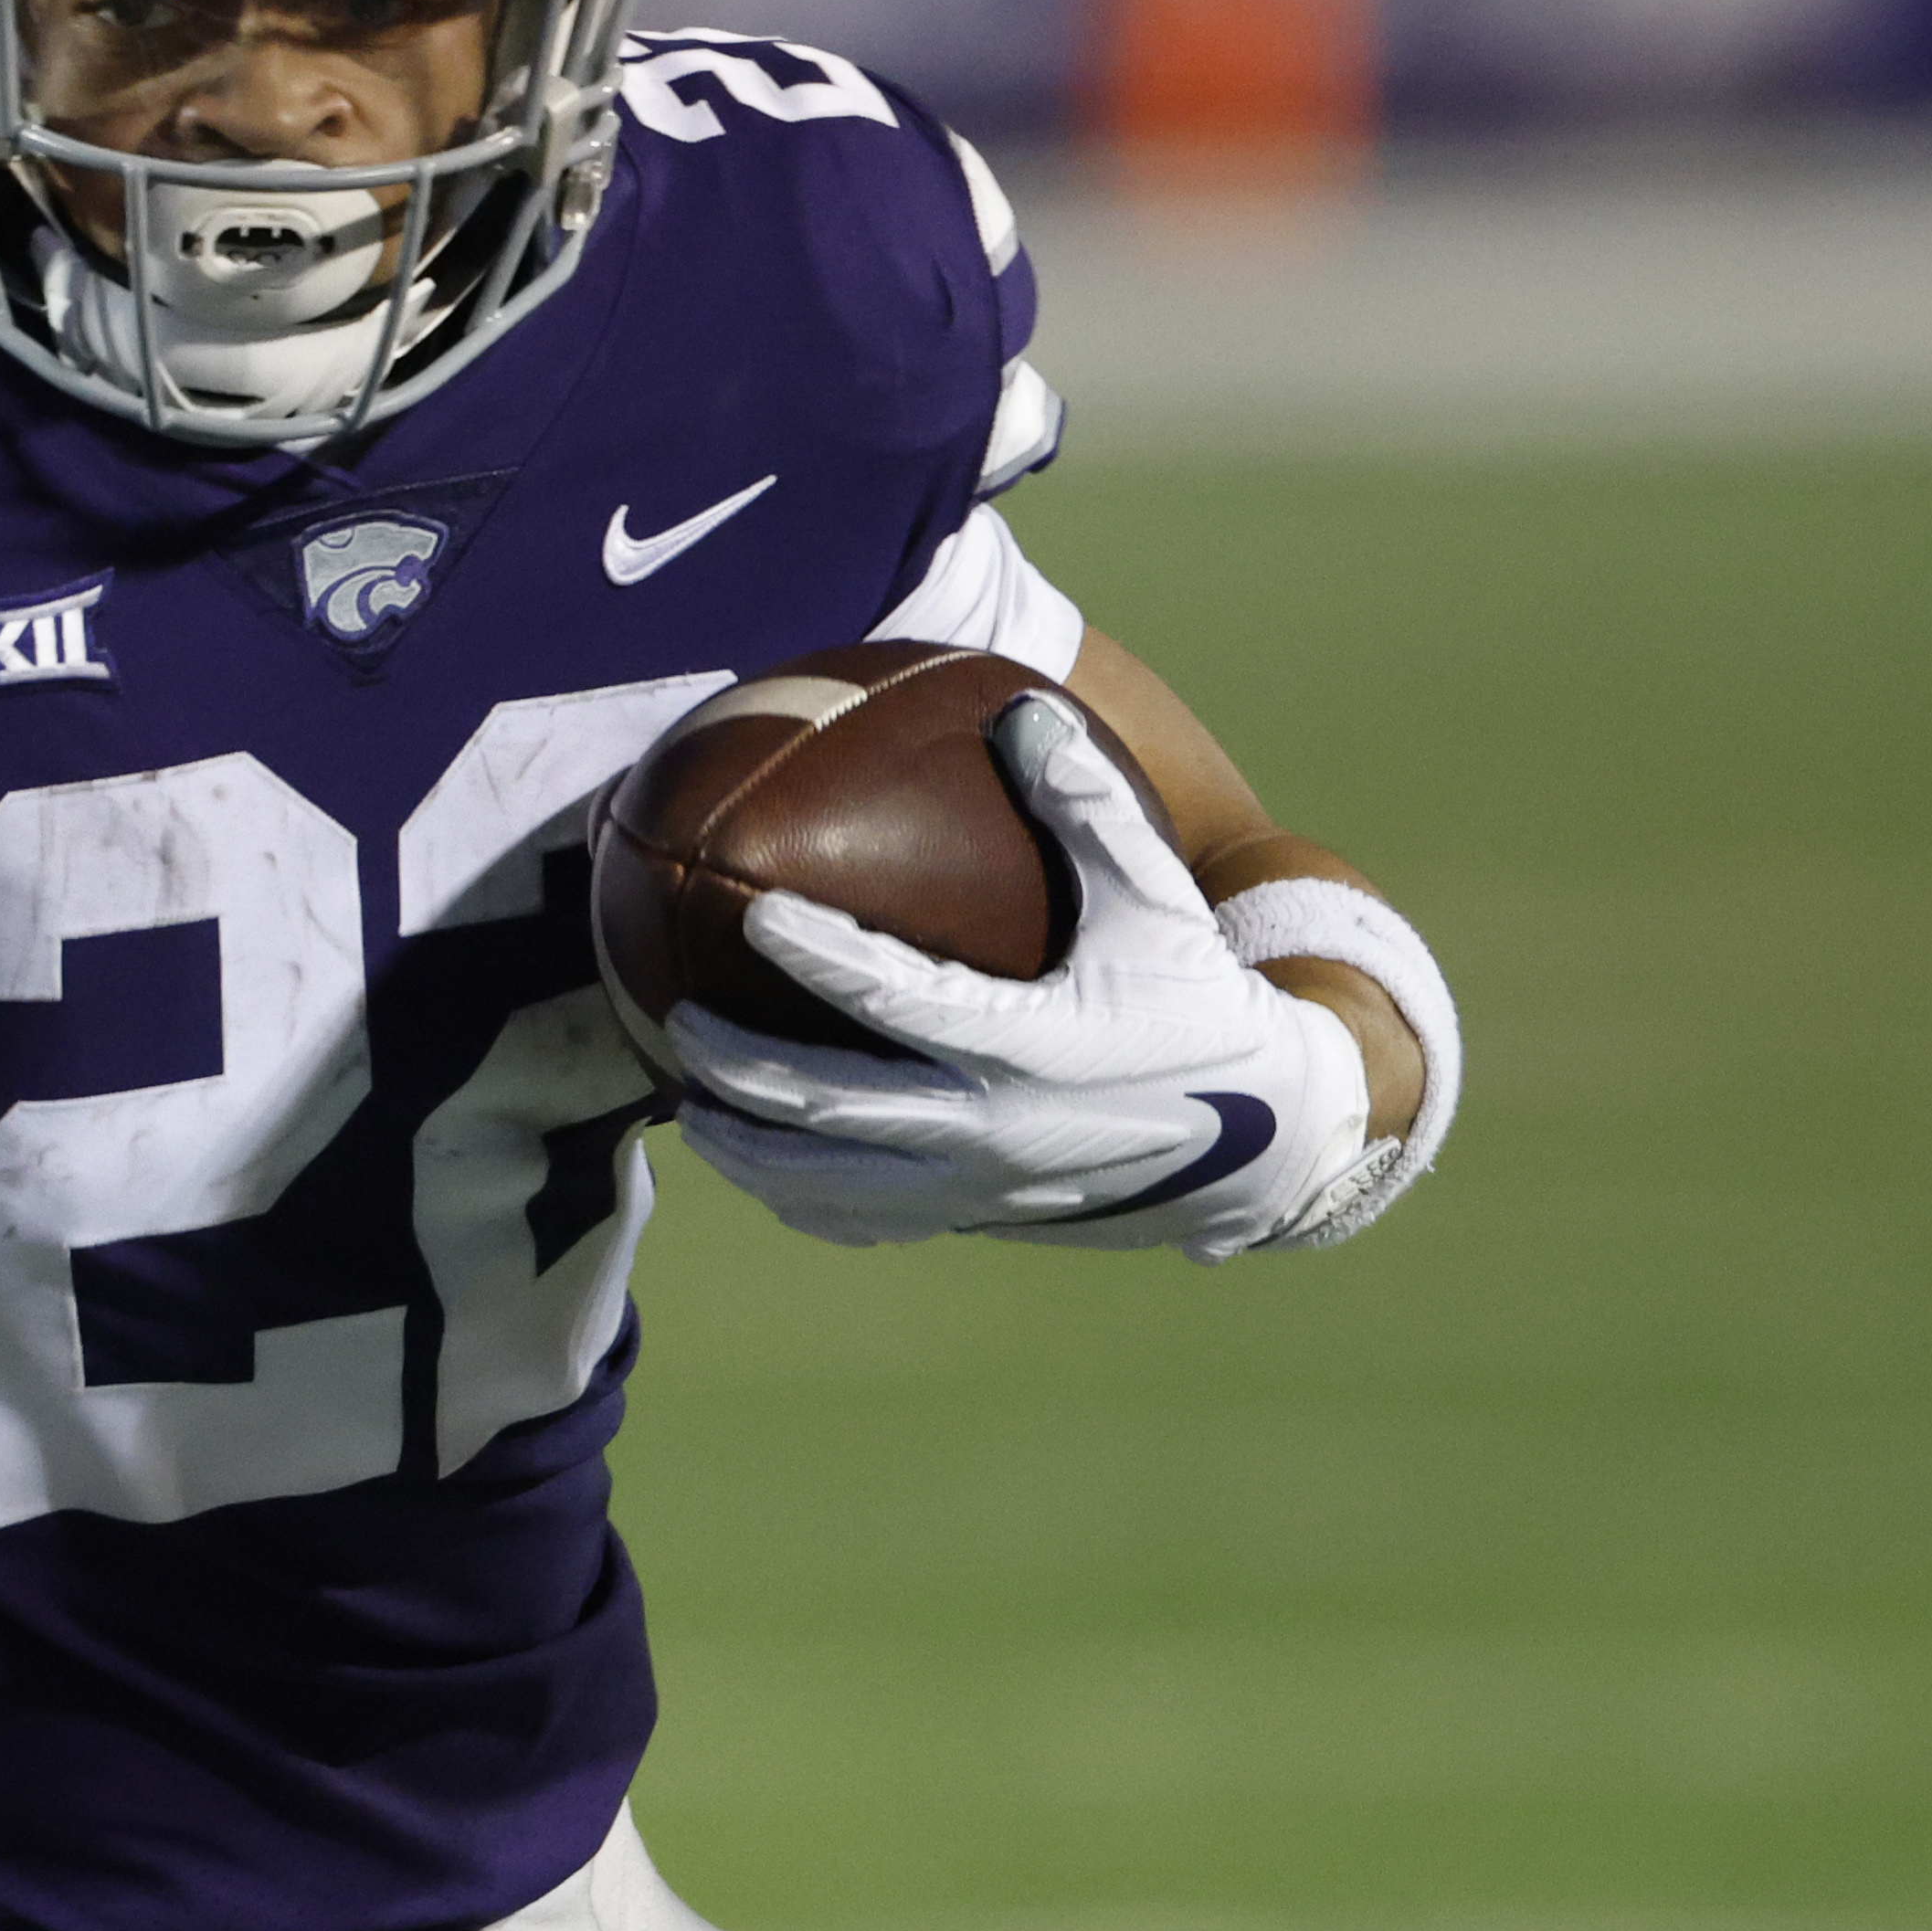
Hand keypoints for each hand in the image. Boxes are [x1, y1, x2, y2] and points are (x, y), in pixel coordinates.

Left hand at [654, 700, 1369, 1258]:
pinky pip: (861, 1222)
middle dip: (739, 1067)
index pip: (897, 999)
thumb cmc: (1196, 1004)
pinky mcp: (973, 1222)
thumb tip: (1024, 708)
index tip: (755, 912)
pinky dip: (799, 1199)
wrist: (1255, 1142)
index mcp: (1028, 1046)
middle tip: (676, 1019)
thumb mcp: (1156, 903)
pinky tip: (756, 1165)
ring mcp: (974, 1189)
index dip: (821, 956)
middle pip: (826, 1108)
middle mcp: (988, 1129)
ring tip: (687, 1103)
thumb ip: (1091, 807)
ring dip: (747, 1149)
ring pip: (825, 1186)